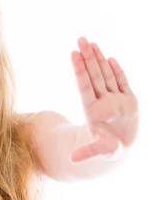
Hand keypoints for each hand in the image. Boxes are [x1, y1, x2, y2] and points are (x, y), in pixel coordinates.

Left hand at [69, 37, 138, 162]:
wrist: (121, 149)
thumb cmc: (108, 149)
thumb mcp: (98, 151)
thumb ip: (87, 153)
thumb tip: (72, 160)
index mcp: (93, 110)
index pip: (85, 86)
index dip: (79, 70)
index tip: (73, 54)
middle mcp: (103, 102)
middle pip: (94, 76)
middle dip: (88, 57)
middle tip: (80, 39)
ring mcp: (115, 100)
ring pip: (106, 76)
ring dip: (99, 60)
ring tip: (91, 43)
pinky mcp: (129, 101)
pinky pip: (122, 83)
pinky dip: (117, 72)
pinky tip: (109, 59)